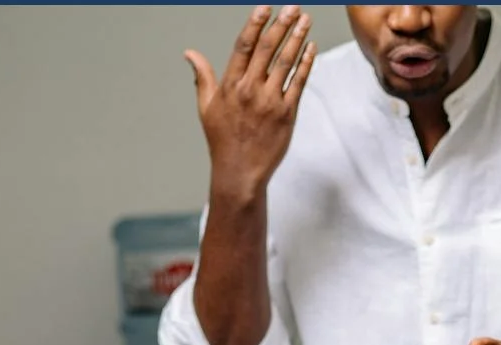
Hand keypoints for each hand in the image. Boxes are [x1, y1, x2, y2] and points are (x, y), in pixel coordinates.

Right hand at [187, 6, 315, 199]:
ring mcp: (270, 102)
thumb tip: (190, 53)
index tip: (265, 7)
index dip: (255, 24)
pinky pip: (299, 83)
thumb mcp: (206, 107)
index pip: (244, 47)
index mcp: (230, 86)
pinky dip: (306, 64)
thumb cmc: (223, 140)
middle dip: (282, 25)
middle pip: (268, 49)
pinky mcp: (287, 114)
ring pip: (286, 63)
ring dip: (297, 38)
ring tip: (305, 20)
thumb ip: (202, 77)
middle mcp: (250, 91)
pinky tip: (311, 48)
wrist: (240, 172)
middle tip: (293, 6)